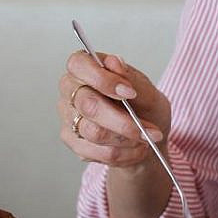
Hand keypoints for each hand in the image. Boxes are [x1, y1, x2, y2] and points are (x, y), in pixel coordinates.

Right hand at [58, 50, 171, 169]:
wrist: (146, 138)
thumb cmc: (143, 108)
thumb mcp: (148, 92)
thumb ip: (132, 79)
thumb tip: (115, 63)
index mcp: (85, 68)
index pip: (79, 65)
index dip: (103, 80)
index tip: (129, 93)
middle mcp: (71, 90)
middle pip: (87, 104)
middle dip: (122, 121)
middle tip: (148, 129)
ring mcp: (69, 117)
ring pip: (93, 132)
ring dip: (127, 139)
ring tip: (146, 138)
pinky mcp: (73, 141)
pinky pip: (96, 152)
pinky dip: (123, 153)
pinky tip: (136, 149)